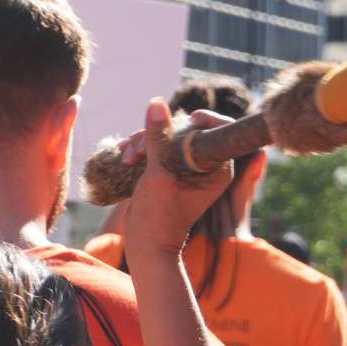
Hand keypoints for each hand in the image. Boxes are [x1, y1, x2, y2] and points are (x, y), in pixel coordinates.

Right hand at [121, 99, 233, 258]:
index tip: (185, 120)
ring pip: (168, 136)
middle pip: (187, 128)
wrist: (147, 242)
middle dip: (160, 132)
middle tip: (141, 147)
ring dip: (145, 140)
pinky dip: (141, 148)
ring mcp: (186, 167)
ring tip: (130, 157)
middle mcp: (205, 165)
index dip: (204, 119)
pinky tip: (126, 156)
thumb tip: (157, 103)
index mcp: (218, 167)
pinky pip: (157, 147)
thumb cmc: (160, 213)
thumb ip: (158, 137)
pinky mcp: (169, 170)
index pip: (221, 129)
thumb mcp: (159, 172)